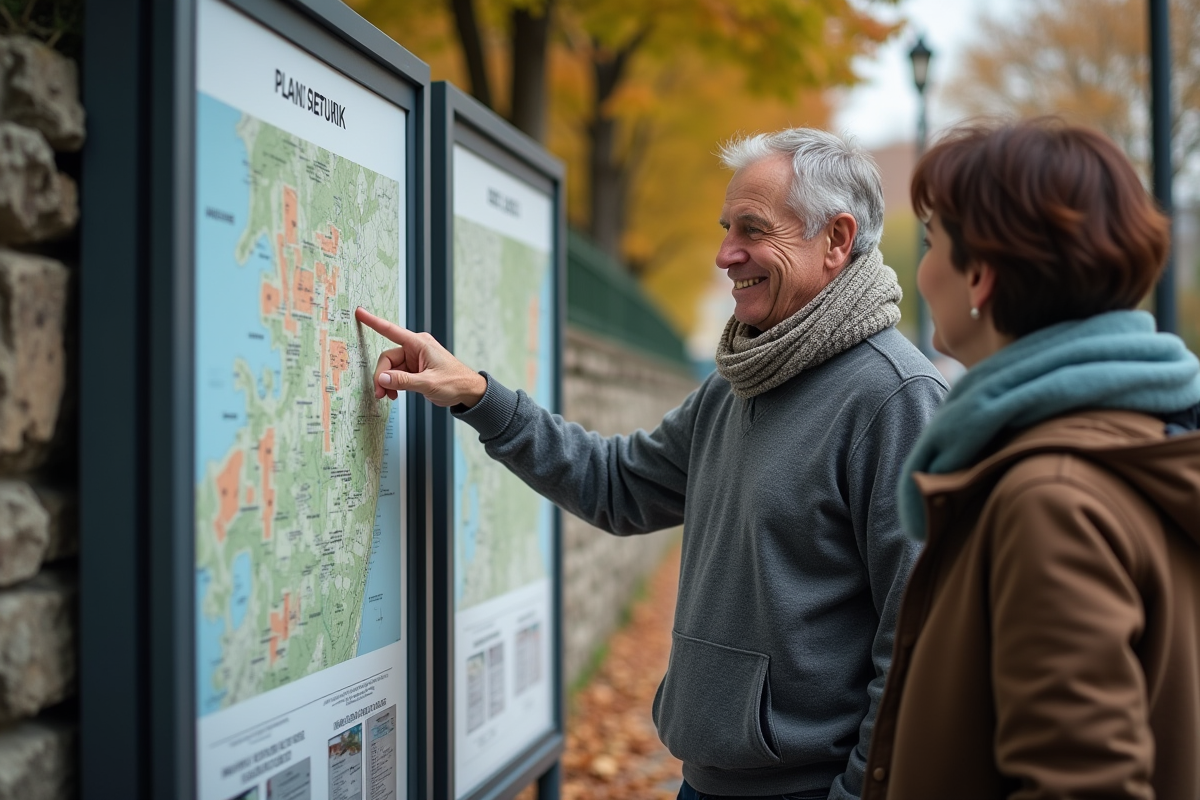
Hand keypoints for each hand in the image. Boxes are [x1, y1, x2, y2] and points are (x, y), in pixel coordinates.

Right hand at [355, 307, 487, 407]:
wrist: (468, 391)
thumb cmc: (455, 382)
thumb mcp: (428, 383)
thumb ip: (403, 381)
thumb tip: (382, 379)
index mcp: (419, 344)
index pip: (391, 331)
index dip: (373, 322)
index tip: (360, 312)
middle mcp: (415, 348)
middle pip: (388, 358)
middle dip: (382, 376)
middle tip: (380, 393)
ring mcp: (414, 359)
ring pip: (391, 369)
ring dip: (387, 383)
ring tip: (389, 397)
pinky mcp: (414, 369)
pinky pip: (397, 375)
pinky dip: (394, 385)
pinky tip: (395, 395)